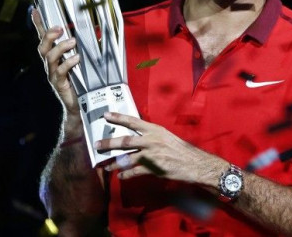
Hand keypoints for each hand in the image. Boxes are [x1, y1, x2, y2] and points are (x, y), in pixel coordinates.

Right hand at [32, 8, 80, 116]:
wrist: (79, 105)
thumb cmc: (82, 82)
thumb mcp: (83, 62)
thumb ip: (85, 49)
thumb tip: (96, 35)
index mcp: (55, 57)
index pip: (44, 38)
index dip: (38, 25)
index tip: (35, 10)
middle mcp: (51, 64)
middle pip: (42, 47)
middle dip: (49, 35)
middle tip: (60, 28)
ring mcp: (53, 74)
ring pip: (49, 57)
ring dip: (60, 47)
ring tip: (72, 42)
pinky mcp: (59, 84)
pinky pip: (60, 71)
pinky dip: (68, 63)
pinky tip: (77, 59)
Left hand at [96, 112, 224, 186]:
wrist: (194, 163)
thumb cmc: (181, 149)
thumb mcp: (167, 136)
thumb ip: (151, 136)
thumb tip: (137, 138)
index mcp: (155, 130)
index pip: (133, 121)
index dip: (118, 118)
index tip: (106, 115)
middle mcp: (151, 140)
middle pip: (125, 141)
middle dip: (109, 143)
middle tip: (96, 144)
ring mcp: (151, 155)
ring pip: (127, 158)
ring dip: (114, 163)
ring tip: (104, 166)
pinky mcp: (153, 168)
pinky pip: (134, 172)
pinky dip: (126, 175)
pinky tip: (120, 177)